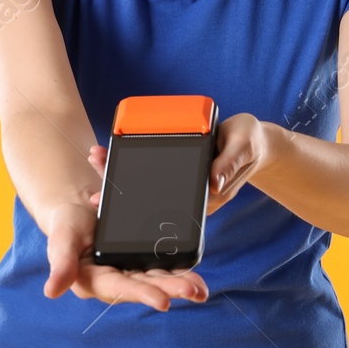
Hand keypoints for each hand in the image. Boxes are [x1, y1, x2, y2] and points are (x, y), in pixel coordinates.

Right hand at [42, 199, 207, 311]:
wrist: (79, 210)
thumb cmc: (67, 226)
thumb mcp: (62, 240)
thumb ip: (61, 263)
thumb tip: (50, 292)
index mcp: (94, 281)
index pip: (120, 289)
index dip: (142, 294)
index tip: (163, 301)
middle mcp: (116, 281)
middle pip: (145, 286)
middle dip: (170, 289)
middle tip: (194, 291)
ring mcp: (131, 272)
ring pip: (158, 279)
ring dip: (180, 285)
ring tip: (201, 290)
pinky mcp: (142, 261)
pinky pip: (164, 267)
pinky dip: (181, 271)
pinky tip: (198, 279)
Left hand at [84, 113, 274, 220]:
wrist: (254, 143)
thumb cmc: (249, 143)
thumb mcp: (242, 146)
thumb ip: (229, 163)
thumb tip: (214, 182)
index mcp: (206, 194)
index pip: (170, 204)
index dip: (142, 203)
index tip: (118, 199)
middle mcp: (190, 193)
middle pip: (152, 198)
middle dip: (122, 193)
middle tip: (94, 193)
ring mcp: (184, 184)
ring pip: (147, 186)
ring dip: (121, 175)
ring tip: (97, 161)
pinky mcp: (181, 172)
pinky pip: (152, 173)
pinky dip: (131, 164)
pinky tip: (111, 157)